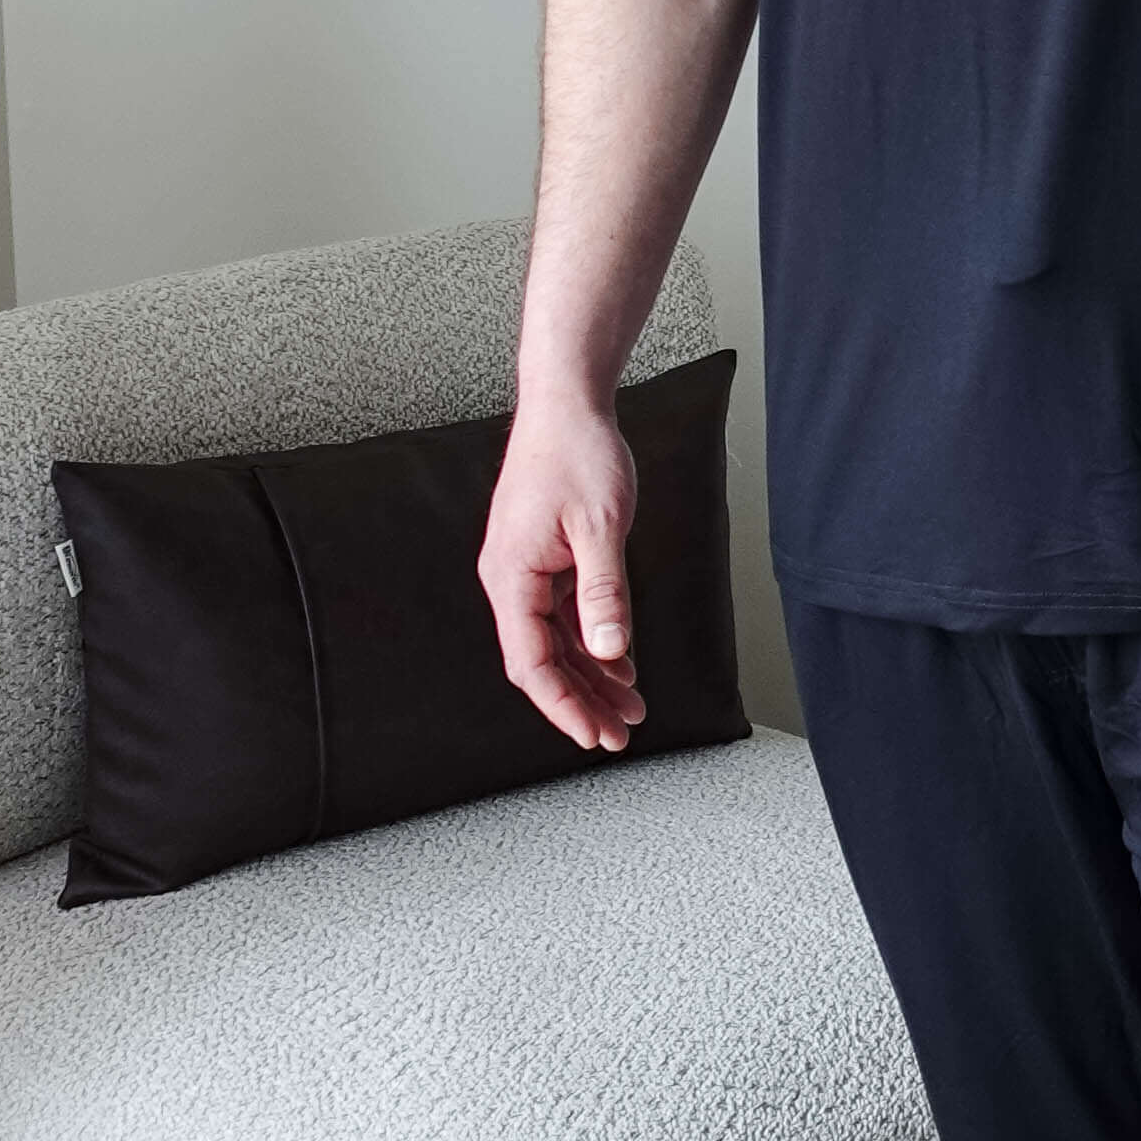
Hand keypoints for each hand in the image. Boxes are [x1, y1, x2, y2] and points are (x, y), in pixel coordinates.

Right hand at [479, 396, 644, 750]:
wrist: (567, 404)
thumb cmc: (577, 453)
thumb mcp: (601, 526)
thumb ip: (605, 591)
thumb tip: (609, 650)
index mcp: (512, 575)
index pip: (531, 662)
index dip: (563, 705)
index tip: (592, 736)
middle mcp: (511, 578)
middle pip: (542, 660)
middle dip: (581, 701)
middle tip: (618, 735)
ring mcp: (526, 569)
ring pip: (556, 641)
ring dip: (590, 676)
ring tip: (629, 708)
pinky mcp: (544, 558)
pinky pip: (564, 615)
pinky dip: (591, 641)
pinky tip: (619, 663)